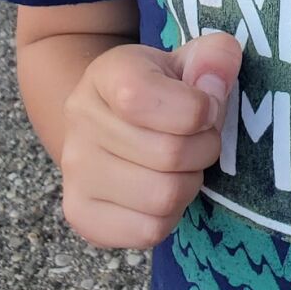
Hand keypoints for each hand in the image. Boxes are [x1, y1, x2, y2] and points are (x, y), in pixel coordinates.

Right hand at [60, 31, 241, 247]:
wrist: (114, 119)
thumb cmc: (163, 89)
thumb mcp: (189, 61)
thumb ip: (214, 58)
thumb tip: (215, 83)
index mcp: (105, 74)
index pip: (143, 98)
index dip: (196, 109)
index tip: (208, 108)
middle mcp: (80, 120)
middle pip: (168, 154)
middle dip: (203, 148)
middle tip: (200, 139)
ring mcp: (75, 171)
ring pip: (162, 197)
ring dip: (189, 183)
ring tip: (183, 165)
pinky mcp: (81, 214)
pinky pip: (148, 231)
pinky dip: (171, 216)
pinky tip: (163, 190)